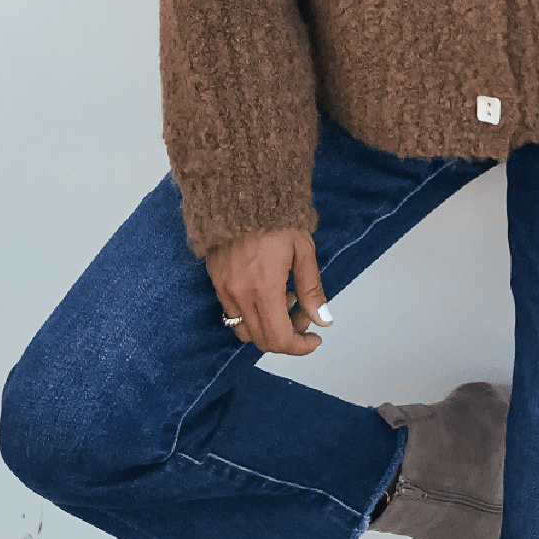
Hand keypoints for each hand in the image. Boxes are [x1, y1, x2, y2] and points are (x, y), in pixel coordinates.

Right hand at [205, 227, 331, 356]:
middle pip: (261, 340)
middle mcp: (239, 295)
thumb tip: (323, 321)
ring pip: (245, 330)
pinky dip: (252, 314)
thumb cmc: (278, 218)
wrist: (242, 191)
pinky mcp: (215, 281)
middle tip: (304, 316)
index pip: (279, 339)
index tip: (315, 339)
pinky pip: (232, 313)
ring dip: (268, 328)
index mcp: (264, 289)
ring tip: (287, 301)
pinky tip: (268, 292)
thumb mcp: (303, 252)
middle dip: (287, 337)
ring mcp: (224, 289)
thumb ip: (311, 290)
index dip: (299, 347)